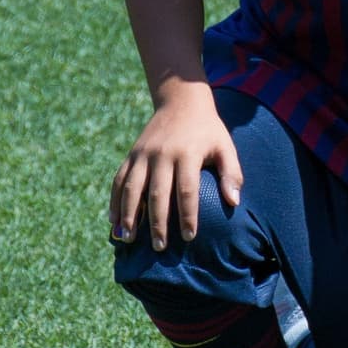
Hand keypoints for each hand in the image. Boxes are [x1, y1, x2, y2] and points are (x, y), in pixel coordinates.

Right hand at [109, 84, 241, 249]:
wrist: (181, 101)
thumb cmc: (208, 130)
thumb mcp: (225, 146)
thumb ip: (231, 173)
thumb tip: (234, 202)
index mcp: (188, 153)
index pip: (187, 190)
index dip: (187, 215)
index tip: (190, 237)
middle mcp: (162, 154)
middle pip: (157, 193)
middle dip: (157, 223)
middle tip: (160, 247)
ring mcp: (143, 154)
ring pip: (132, 188)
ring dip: (129, 215)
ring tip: (128, 239)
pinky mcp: (132, 154)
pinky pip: (119, 179)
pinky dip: (115, 200)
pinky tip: (113, 220)